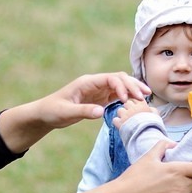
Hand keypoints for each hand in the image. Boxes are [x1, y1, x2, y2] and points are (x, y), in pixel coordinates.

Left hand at [35, 73, 150, 129]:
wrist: (46, 114)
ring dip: (132, 90)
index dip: (121, 86)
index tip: (127, 99)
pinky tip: (135, 103)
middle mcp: (95, 83)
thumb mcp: (66, 112)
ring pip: (120, 86)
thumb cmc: (52, 111)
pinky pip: (116, 95)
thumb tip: (101, 112)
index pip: (110, 78)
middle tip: (145, 96)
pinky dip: (127, 98)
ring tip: (146, 97)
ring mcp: (98, 91)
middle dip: (132, 85)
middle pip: (119, 79)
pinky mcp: (99, 99)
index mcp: (87, 82)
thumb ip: (83, 111)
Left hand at [112, 98, 155, 129]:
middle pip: (126, 103)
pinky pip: (115, 119)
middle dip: (128, 108)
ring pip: (119, 110)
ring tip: (127, 121)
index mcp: (142, 105)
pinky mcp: (120, 123)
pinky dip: (117, 123)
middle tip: (131, 115)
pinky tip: (122, 126)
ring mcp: (125, 115)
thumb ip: (152, 110)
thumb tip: (150, 108)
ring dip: (122, 115)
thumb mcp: (156, 116)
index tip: (136, 109)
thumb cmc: (153, 127)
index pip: (134, 99)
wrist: (147, 138)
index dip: (134, 104)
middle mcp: (133, 108)